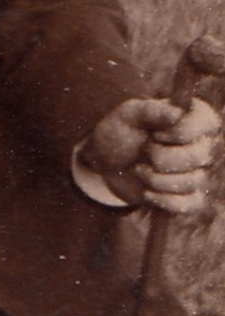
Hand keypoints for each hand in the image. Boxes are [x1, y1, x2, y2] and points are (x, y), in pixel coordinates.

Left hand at [80, 96, 221, 213]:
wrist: (108, 162)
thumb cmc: (123, 131)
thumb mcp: (130, 115)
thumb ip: (154, 110)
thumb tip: (178, 114)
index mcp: (194, 117)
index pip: (207, 124)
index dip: (179, 133)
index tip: (155, 134)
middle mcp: (203, 144)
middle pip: (198, 156)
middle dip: (160, 157)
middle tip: (143, 151)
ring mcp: (199, 171)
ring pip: (192, 182)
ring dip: (155, 178)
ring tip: (139, 169)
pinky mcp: (190, 196)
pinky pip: (191, 204)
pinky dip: (163, 200)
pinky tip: (146, 191)